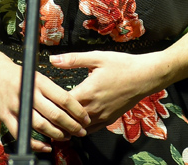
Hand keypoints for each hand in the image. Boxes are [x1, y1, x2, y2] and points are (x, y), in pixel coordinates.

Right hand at [0, 55, 89, 152]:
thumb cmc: (16, 74)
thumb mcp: (37, 75)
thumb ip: (50, 90)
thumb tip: (70, 105)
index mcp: (39, 82)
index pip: (64, 98)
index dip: (77, 111)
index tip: (85, 118)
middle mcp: (29, 94)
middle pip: (55, 114)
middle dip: (71, 125)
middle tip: (80, 131)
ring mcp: (17, 106)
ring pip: (41, 125)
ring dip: (57, 134)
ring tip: (66, 137)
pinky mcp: (7, 117)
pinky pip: (23, 134)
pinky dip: (36, 143)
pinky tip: (46, 146)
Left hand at [52, 50, 168, 129]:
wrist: (145, 76)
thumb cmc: (123, 65)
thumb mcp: (96, 57)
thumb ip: (73, 59)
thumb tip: (53, 59)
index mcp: (88, 92)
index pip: (62, 104)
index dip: (51, 103)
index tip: (42, 99)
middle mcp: (94, 108)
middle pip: (68, 119)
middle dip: (57, 117)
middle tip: (45, 114)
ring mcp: (102, 116)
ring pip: (79, 128)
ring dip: (68, 125)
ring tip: (57, 121)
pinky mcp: (109, 119)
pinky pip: (91, 130)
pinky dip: (81, 128)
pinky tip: (75, 123)